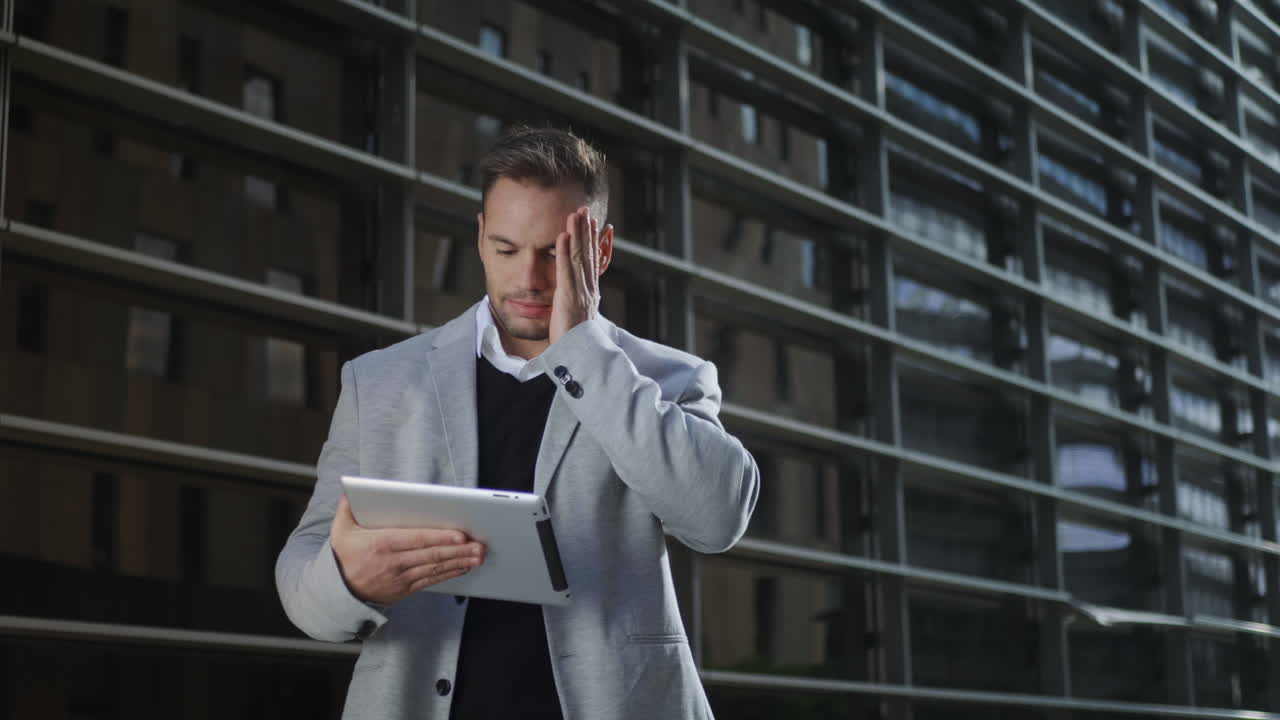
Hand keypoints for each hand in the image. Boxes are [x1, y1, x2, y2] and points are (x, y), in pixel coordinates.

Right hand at [330, 495, 484, 605]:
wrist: (338, 593)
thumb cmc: (343, 558)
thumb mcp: (340, 531)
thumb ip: (347, 510)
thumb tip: (351, 493)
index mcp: (381, 544)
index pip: (417, 539)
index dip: (440, 538)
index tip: (460, 535)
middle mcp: (393, 562)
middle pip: (432, 555)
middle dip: (458, 550)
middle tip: (479, 546)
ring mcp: (401, 577)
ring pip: (435, 569)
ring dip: (459, 562)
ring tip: (478, 556)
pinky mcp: (405, 589)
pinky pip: (431, 581)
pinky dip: (448, 574)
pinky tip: (463, 567)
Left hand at [550, 207, 610, 344]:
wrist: (579, 359)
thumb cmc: (575, 343)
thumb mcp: (578, 319)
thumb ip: (577, 306)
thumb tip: (578, 299)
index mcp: (590, 293)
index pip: (592, 261)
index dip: (592, 241)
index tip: (592, 223)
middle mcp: (589, 289)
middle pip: (588, 254)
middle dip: (586, 230)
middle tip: (585, 209)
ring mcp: (580, 292)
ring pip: (579, 257)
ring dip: (577, 234)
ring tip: (575, 215)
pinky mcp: (569, 298)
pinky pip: (566, 270)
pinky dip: (564, 252)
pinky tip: (562, 236)